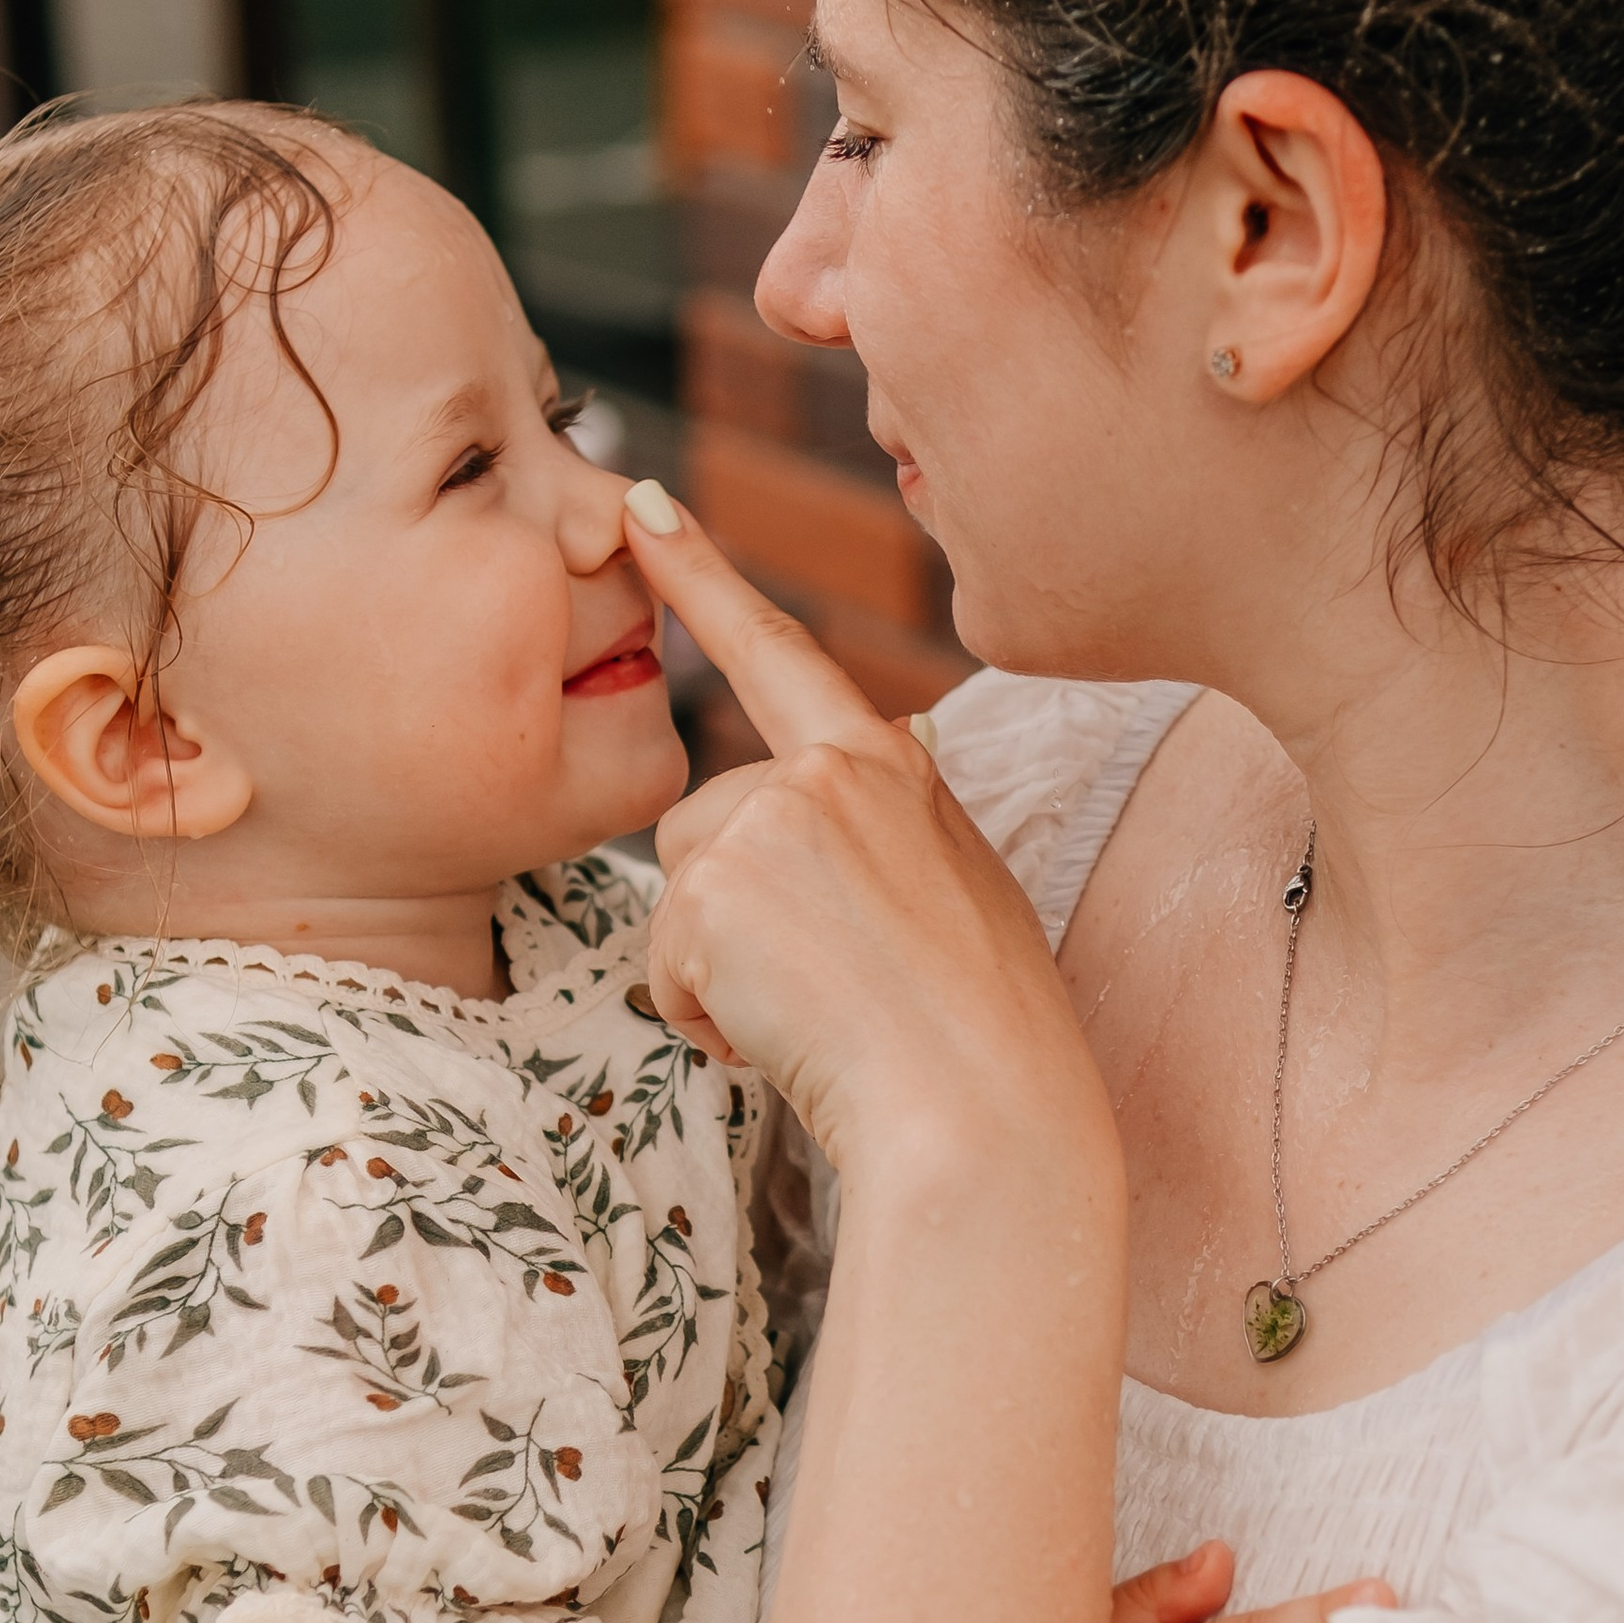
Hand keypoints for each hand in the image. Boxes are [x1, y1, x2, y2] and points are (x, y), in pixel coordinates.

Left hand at [625, 492, 1113, 1194]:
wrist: (984, 1113)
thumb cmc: (985, 1027)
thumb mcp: (958, 881)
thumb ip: (889, 812)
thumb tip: (873, 747)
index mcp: (888, 762)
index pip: (777, 648)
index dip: (700, 576)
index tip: (638, 509)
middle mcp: (827, 771)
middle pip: (700, 826)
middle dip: (726, 918)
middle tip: (828, 985)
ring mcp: (770, 822)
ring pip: (678, 897)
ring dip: (718, 972)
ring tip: (816, 1011)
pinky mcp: (719, 888)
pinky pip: (666, 966)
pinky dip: (707, 1019)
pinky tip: (786, 1035)